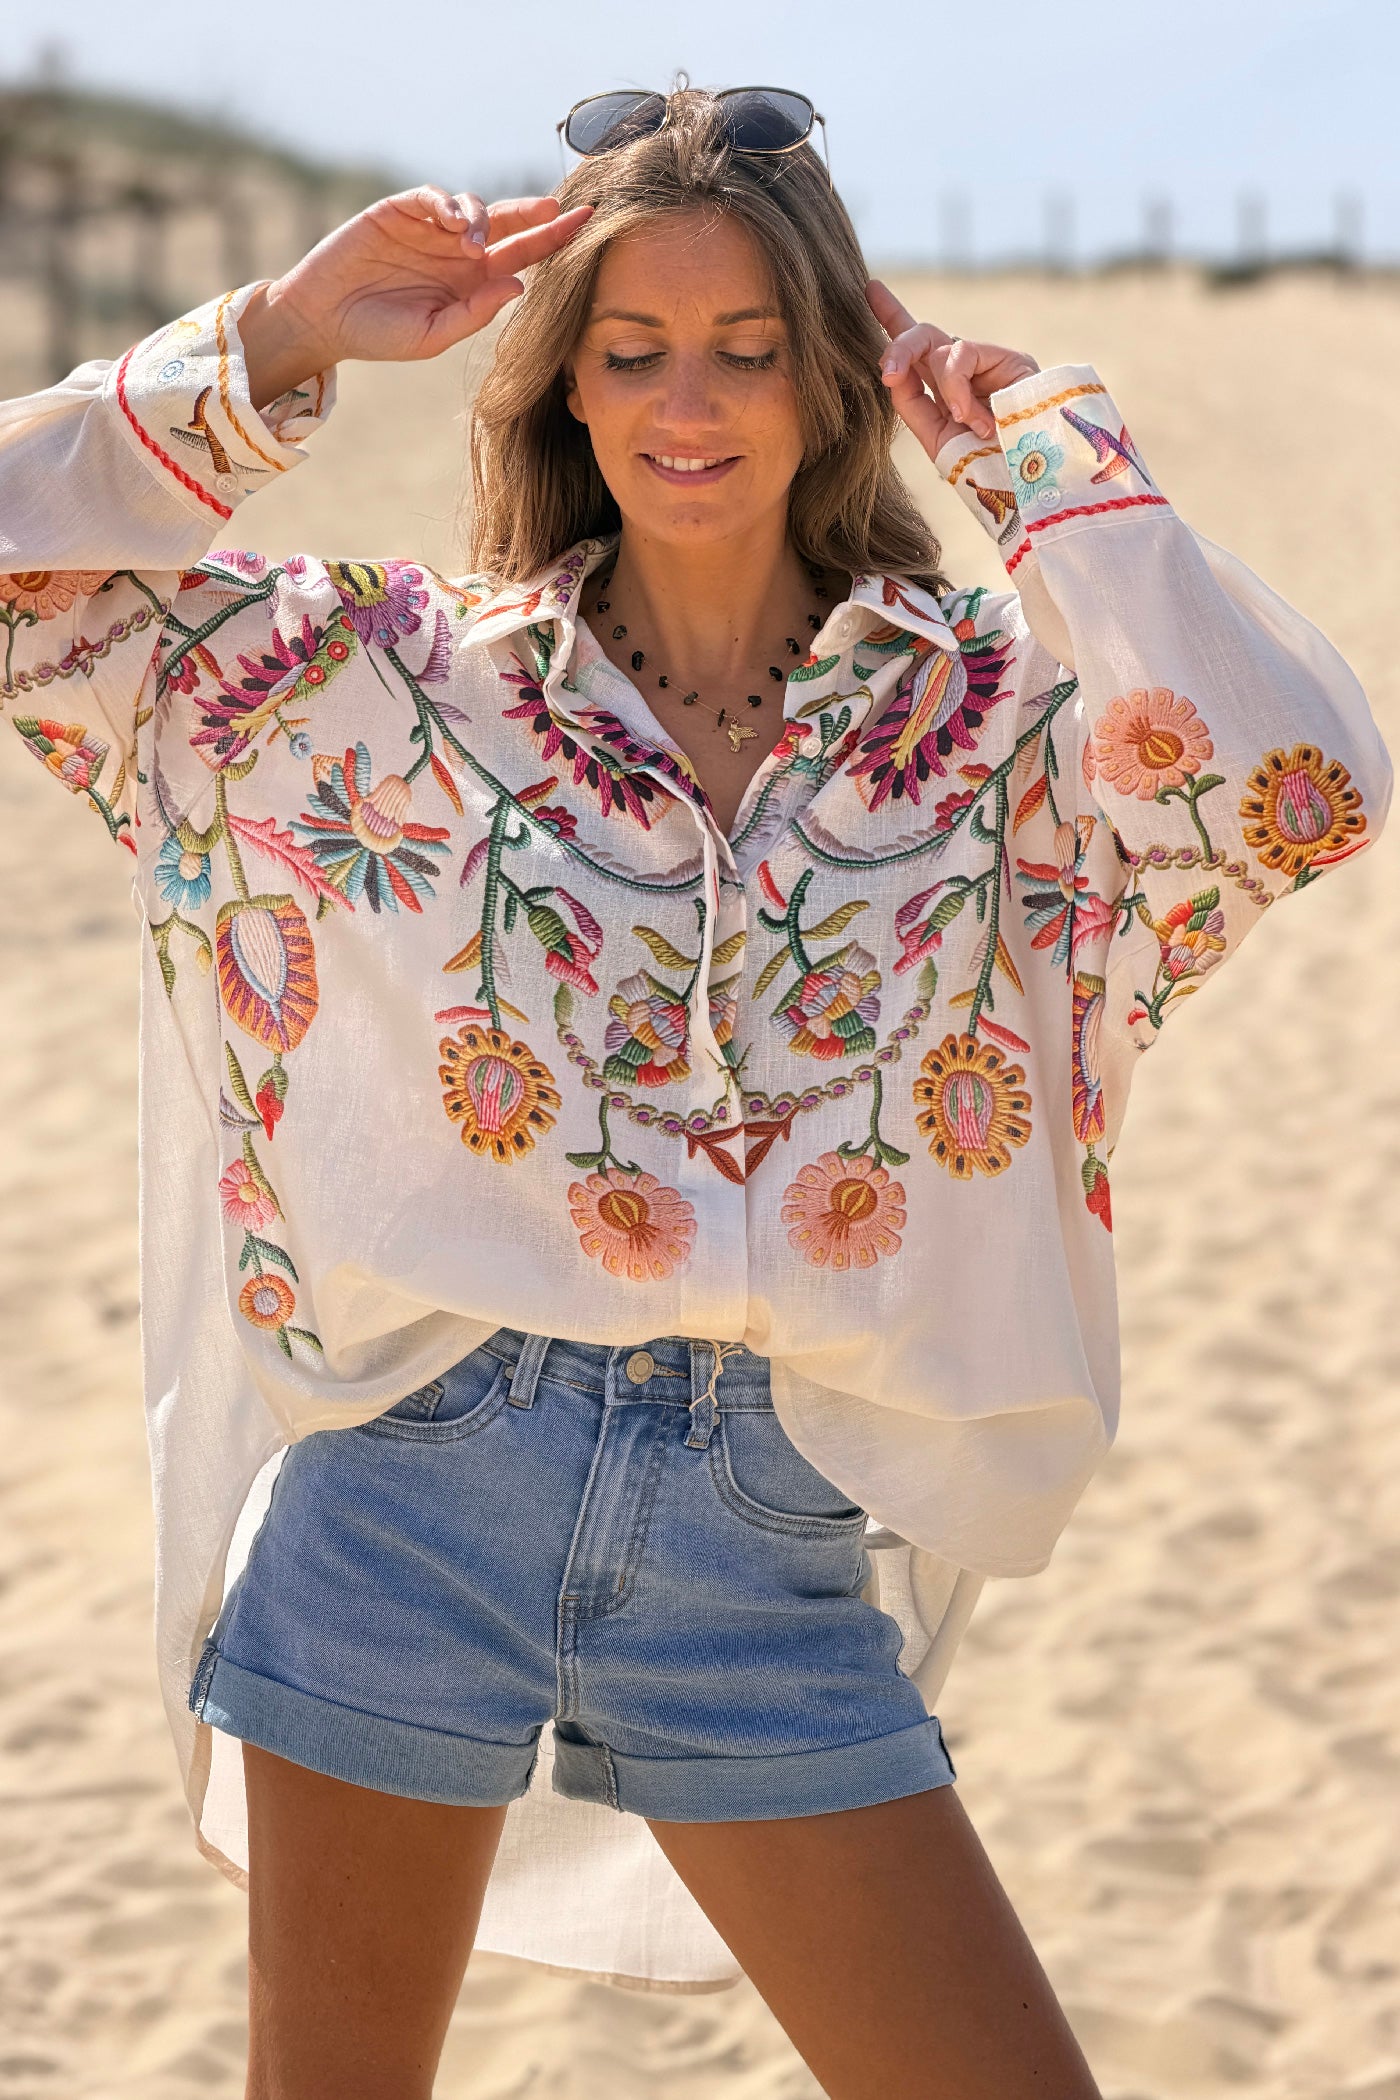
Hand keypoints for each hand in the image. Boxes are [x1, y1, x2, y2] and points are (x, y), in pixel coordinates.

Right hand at [240, 187, 592, 406]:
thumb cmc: (379, 336)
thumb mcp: (430, 336)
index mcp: (473, 281)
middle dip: (532, 213)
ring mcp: (429, 229)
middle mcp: (457, 251)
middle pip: (506, 222)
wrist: (324, 320)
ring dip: (478, 219)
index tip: (586, 226)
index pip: (522, 256)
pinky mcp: (399, 211)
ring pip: (472, 206)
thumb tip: (518, 285)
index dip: (552, 240)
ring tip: (469, 246)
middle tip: (557, 209)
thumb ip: (473, 313)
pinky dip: (444, 203)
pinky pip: (432, 197)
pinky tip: (447, 222)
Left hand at [865, 280, 1038, 457]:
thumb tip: (893, 370)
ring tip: (960, 419)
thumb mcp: (936, 436)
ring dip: (941, 383)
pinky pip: (962, 352)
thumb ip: (912, 403)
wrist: (1026, 480)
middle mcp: (965, 372)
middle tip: (887, 373)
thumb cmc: (983, 466)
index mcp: (944, 390)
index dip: (894, 318)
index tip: (872, 288)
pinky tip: (970, 413)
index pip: (917, 349)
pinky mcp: (1010, 358)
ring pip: (936, 342)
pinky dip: (957, 384)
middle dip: (898, 345)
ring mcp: (987, 364)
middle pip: (923, 335)